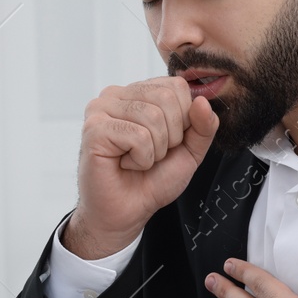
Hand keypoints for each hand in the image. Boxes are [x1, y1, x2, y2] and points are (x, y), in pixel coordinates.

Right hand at [65, 77, 218, 258]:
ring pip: (153, 117)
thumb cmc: (153, 179)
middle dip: (171, 136)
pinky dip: (141, 159)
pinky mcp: (93, 128)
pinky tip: (124, 164)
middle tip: (151, 154)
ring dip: (155, 150)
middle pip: (166, 98)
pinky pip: (138, 136)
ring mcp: (100, 109)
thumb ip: (204, 126)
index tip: (166, 142)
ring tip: (137, 160)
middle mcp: (116, 94)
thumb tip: (202, 101)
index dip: (183, 120)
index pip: (176, 86)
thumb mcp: (190, 150)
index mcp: (138, 92)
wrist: (127, 211)